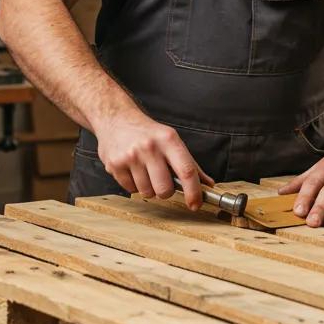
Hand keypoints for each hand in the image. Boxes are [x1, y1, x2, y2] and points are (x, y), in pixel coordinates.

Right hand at [95, 109, 212, 209]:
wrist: (117, 118)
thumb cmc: (148, 132)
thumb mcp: (172, 140)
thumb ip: (190, 164)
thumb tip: (208, 184)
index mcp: (168, 139)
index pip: (186, 171)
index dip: (194, 192)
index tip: (196, 204)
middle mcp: (150, 147)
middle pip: (165, 189)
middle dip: (165, 192)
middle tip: (162, 181)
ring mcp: (131, 156)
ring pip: (147, 192)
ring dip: (148, 188)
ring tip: (145, 171)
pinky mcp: (115, 164)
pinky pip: (130, 190)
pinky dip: (134, 185)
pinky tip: (133, 170)